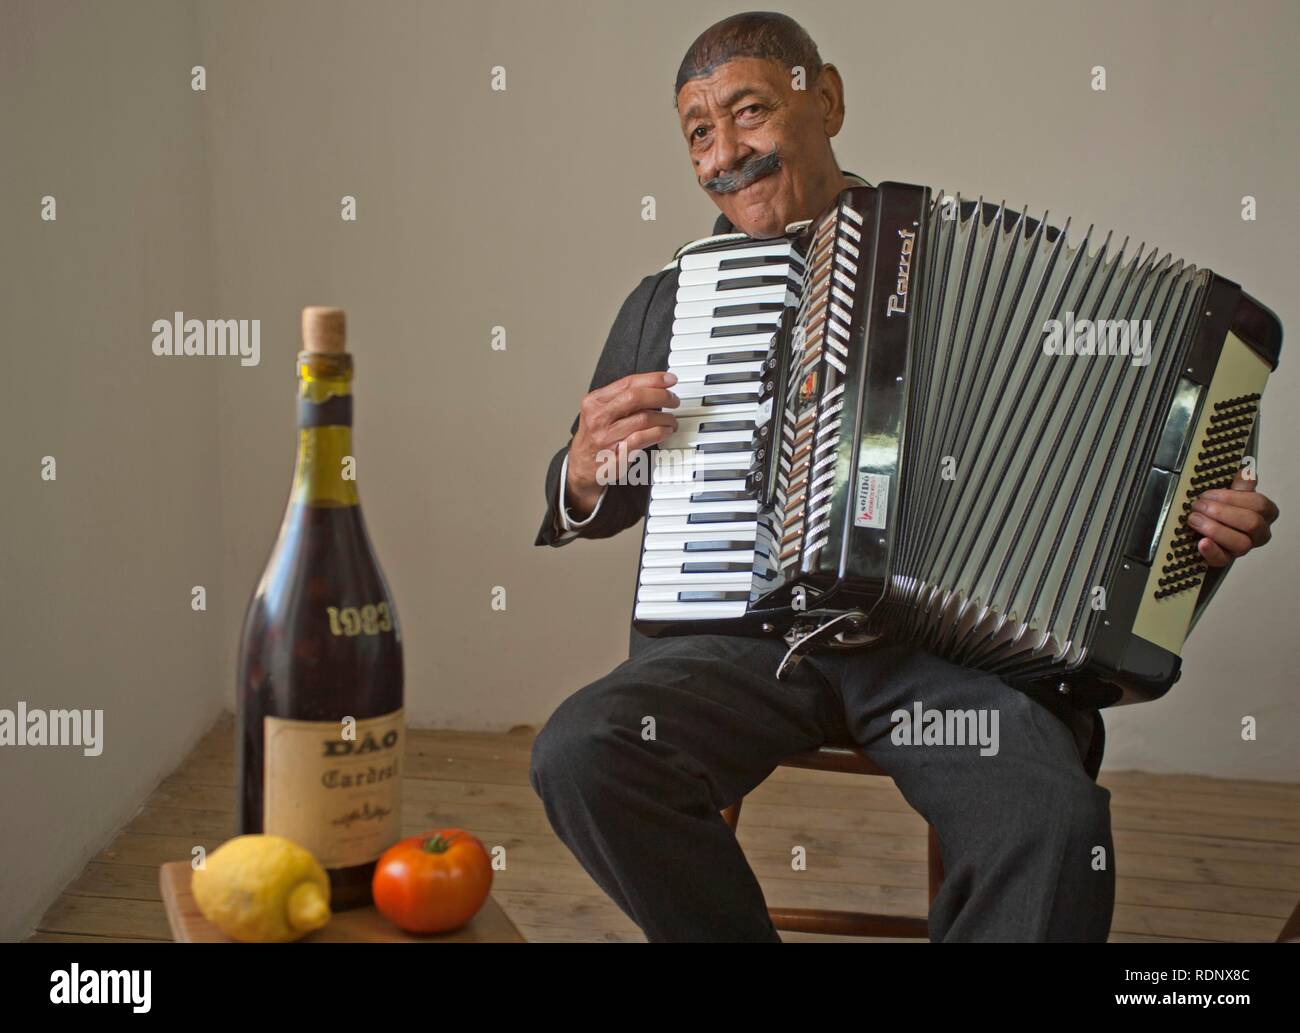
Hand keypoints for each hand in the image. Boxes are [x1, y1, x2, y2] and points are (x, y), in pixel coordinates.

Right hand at [565, 371, 678, 517]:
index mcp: (595, 401)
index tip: (669, 379)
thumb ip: (621, 398)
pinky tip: (665, 431)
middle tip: (673, 400)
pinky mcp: (616, 454)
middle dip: (661, 396)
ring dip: (664, 418)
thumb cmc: (595, 437)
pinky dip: (659, 432)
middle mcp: (598, 417)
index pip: (628, 383)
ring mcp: (606, 436)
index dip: (653, 379)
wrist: (581, 466)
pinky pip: (643, 438)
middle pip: (635, 397)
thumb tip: (655, 386)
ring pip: (644, 418)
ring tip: (671, 420)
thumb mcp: (599, 411)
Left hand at [1186, 469, 1279, 566]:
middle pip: (1252, 523)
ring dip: (1214, 529)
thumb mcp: (1232, 495)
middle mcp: (1257, 533)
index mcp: (1263, 514)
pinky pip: (1222, 560)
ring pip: (1241, 543)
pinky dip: (1211, 551)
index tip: (1208, 493)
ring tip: (1194, 519)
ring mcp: (1242, 548)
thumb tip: (1247, 470)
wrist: (1203, 531)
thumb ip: (1241, 485)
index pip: (1259, 504)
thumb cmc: (1221, 511)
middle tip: (1199, 506)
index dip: (1232, 498)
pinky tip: (1201, 542)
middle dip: (1222, 512)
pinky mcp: (1225, 560)